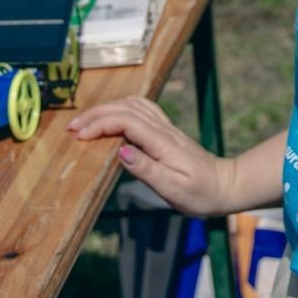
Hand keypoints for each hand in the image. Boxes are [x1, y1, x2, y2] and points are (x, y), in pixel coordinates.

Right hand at [67, 95, 232, 215]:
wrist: (225, 186)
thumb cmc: (199, 193)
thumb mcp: (172, 188)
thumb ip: (146, 169)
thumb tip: (120, 151)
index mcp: (162, 142)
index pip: (126, 121)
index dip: (100, 124)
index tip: (79, 137)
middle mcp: (163, 129)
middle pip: (125, 108)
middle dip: (96, 114)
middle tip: (71, 128)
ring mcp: (165, 128)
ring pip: (133, 104)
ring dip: (106, 109)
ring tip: (85, 122)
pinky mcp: (166, 131)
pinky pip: (141, 110)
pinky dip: (120, 109)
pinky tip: (110, 119)